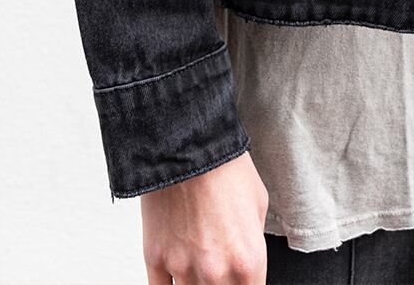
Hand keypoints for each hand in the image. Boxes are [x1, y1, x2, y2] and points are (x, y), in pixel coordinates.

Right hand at [142, 148, 269, 283]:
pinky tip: (175, 278)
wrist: (186, 142)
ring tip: (198, 266)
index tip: (240, 280)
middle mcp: (216, 272)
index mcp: (248, 260)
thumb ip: (253, 241)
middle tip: (218, 270)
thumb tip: (246, 261)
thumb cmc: (224, 166)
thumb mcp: (259, 203)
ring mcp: (183, 268)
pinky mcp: (155, 259)